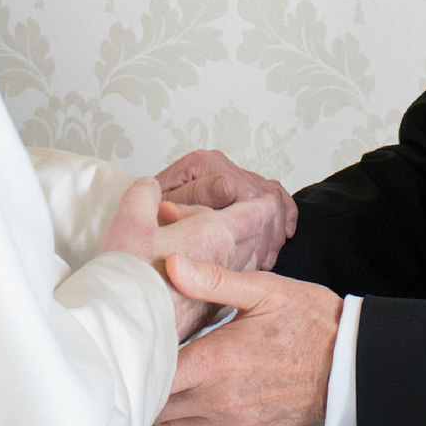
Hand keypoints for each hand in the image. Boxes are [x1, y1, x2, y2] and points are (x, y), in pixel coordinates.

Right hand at [98, 183, 265, 339]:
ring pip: (241, 267)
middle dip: (254, 226)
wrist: (125, 335)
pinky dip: (224, 278)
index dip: (260, 203)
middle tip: (256, 216)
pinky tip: (211, 280)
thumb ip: (143, 197)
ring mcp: (215, 294)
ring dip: (241, 252)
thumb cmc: (129, 280)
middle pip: (251, 241)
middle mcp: (222, 265)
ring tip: (233, 243)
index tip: (267, 197)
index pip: (251, 215)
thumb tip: (150, 188)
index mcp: (212, 236)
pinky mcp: (202, 316)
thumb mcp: (131, 223)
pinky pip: (226, 290)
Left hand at [155, 151, 295, 268]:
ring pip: (271, 193)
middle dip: (268, 230)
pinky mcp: (239, 182)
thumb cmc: (150, 217)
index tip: (254, 255)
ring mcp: (230, 171)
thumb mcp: (166, 209)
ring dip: (275, 227)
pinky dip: (283, 213)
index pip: (247, 191)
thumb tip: (227, 187)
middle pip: (263, 192)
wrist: (142, 216)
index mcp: (203, 163)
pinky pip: (273, 192)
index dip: (255, 225)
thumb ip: (195, 198)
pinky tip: (282, 235)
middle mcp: (219, 163)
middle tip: (264, 262)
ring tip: (267, 257)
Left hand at [155, 254, 341, 425]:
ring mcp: (236, 424)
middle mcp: (221, 401)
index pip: (154, 377)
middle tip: (150, 360)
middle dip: (150, 385)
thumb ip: (213, 280)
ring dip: (171, 404)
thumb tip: (173, 263)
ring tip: (176, 375)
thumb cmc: (310, 322)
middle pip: (158, 407)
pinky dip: (198, 416)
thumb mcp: (263, 290)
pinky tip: (207, 389)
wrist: (353, 364)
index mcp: (217, 363)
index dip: (139, 363)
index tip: (137, 347)